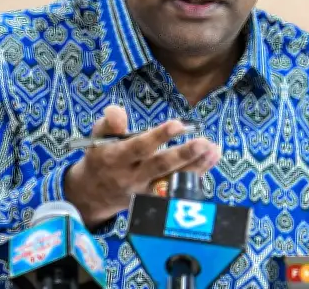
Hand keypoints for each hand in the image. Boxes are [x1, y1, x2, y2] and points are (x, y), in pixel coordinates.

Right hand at [64, 105, 220, 226]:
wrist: (95, 194)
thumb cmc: (102, 156)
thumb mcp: (98, 137)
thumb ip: (109, 123)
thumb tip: (116, 111)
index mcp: (117, 158)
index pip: (139, 147)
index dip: (158, 137)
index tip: (178, 125)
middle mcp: (132, 177)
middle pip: (160, 167)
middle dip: (183, 156)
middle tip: (203, 142)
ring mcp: (146, 190)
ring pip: (174, 180)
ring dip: (196, 166)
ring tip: (213, 148)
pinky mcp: (156, 198)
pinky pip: (179, 186)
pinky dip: (198, 173)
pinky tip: (212, 157)